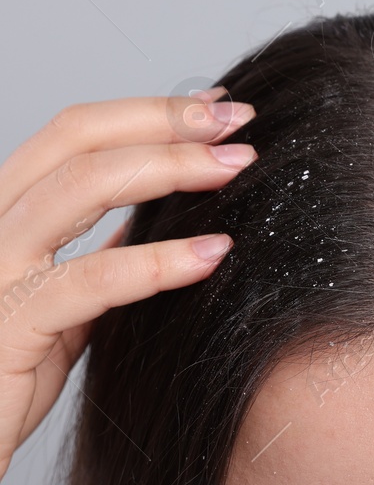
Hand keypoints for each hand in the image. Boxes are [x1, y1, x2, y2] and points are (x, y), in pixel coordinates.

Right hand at [0, 89, 254, 480]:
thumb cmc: (11, 377)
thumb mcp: (63, 305)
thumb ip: (96, 259)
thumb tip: (146, 220)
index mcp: (9, 215)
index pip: (75, 135)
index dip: (149, 112)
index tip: (220, 108)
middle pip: (75, 140)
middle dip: (164, 123)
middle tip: (240, 124)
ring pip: (77, 189)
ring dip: (169, 169)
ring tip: (238, 169)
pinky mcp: (8, 325)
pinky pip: (88, 280)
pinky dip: (157, 260)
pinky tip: (212, 254)